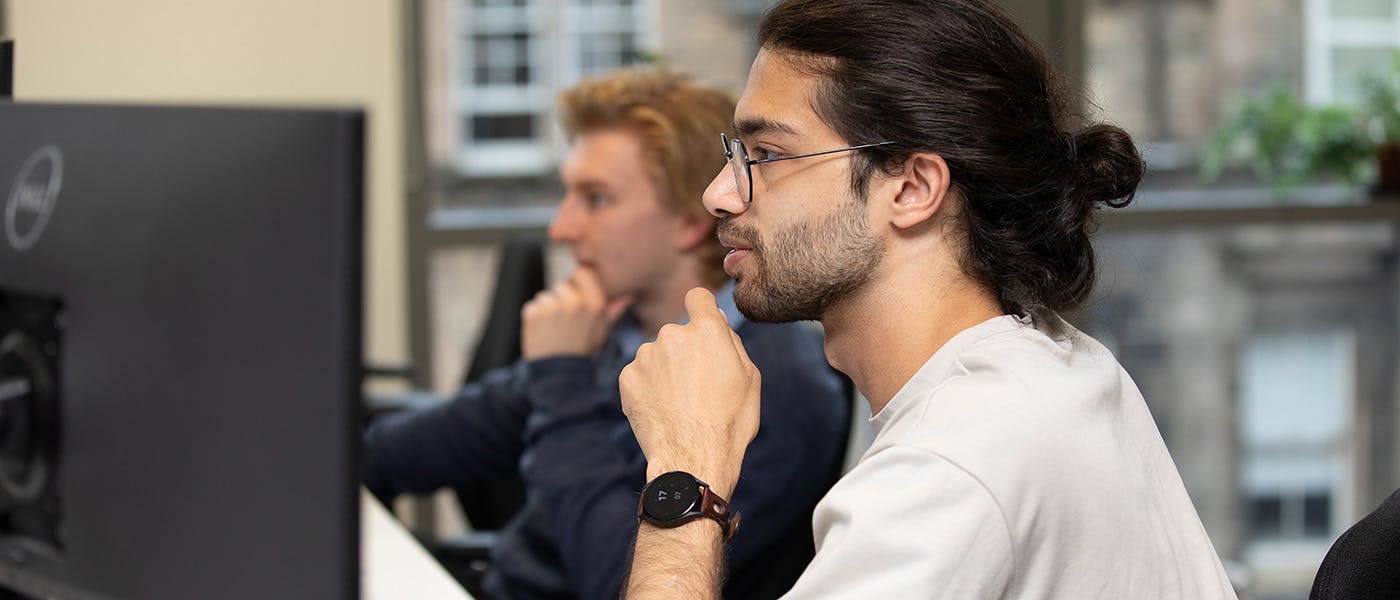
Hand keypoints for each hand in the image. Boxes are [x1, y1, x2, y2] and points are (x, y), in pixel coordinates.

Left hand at [520, 268, 632, 359]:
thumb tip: (629, 295)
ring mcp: (553, 308)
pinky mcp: (535, 315)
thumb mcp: (602, 330)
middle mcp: (575, 303)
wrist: (560, 373)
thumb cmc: (582, 350)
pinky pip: (532, 306)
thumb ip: (614, 310)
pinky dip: (534, 317)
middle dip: (561, 300)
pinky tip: (543, 332)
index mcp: (594, 304)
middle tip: (565, 321)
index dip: (577, 282)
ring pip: (546, 296)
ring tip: (554, 328)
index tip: (575, 296)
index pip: (582, 272)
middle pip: (562, 286)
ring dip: (547, 309)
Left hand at [619, 287, 760, 497]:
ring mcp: (646, 355)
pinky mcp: (627, 377)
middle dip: (685, 353)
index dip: (701, 308)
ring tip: (679, 404)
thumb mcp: (750, 378)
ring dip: (665, 371)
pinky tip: (662, 410)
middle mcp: (673, 334)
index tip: (701, 323)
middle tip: (697, 386)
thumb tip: (717, 321)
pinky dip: (648, 388)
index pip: (698, 297)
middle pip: (678, 334)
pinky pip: (639, 375)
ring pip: (657, 356)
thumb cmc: (729, 422)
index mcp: (707, 330)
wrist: (693, 458)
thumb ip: (731, 342)